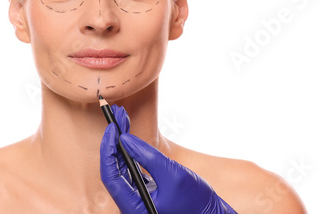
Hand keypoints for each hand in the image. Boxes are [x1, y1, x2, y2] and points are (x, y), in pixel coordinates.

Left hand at [100, 105, 236, 212]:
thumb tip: (124, 139)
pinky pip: (130, 169)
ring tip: (122, 120)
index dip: (108, 150)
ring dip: (120, 143)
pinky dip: (130, 151)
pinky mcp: (143, 191)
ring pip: (120, 167)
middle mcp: (131, 204)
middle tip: (117, 116)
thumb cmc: (196, 201)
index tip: (112, 128)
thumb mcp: (172, 174)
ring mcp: (136, 198)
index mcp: (134, 207)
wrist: (211, 213)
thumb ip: (147, 156)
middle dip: (114, 141)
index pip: (110, 176)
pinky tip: (129, 136)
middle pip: (113, 169)